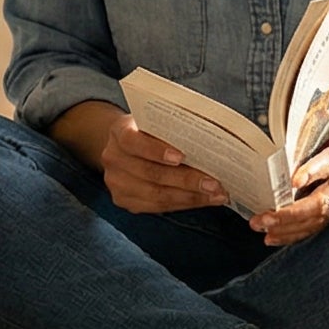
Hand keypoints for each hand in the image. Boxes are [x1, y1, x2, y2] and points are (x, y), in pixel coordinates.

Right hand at [97, 115, 226, 213]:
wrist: (124, 146)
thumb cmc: (148, 131)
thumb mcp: (154, 121)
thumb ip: (173, 129)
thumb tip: (212, 138)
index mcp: (119, 132)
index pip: (134, 142)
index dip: (157, 151)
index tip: (182, 156)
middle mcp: (113, 158)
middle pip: (150, 174)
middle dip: (186, 180)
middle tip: (214, 183)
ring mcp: (116, 183)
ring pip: (156, 195)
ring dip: (191, 197)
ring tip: (215, 195)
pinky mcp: (124, 200)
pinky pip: (157, 207)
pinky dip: (183, 204)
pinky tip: (203, 200)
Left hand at [255, 106, 328, 245]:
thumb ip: (322, 113)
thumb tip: (288, 110)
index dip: (315, 171)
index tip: (294, 180)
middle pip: (323, 201)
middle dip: (292, 213)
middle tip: (264, 217)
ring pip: (319, 218)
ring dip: (289, 227)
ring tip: (262, 228)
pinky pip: (319, 224)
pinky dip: (295, 233)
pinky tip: (273, 237)